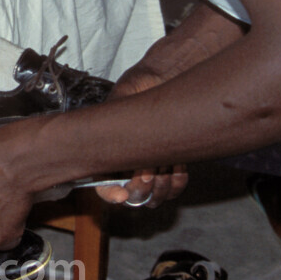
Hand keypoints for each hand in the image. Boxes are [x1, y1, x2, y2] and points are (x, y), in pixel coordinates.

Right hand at [94, 56, 188, 207]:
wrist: (162, 83)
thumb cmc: (137, 89)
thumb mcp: (120, 99)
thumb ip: (115, 116)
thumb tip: (119, 144)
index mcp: (106, 154)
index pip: (102, 186)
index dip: (109, 194)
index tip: (121, 195)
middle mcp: (127, 167)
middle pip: (132, 197)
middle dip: (140, 189)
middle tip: (146, 172)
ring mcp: (150, 169)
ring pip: (155, 196)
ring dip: (161, 185)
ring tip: (164, 164)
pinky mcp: (171, 168)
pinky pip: (175, 188)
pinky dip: (178, 181)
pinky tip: (178, 165)